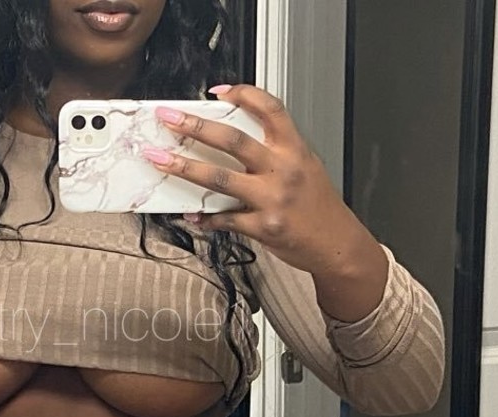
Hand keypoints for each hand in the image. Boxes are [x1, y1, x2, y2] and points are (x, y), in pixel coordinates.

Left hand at [142, 84, 378, 277]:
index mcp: (294, 150)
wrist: (336, 244)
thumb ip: (275, 151)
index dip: (243, 94)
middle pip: (233, 140)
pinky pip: (225, 219)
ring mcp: (271, 199)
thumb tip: (233, 140)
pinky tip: (191, 213)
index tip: (217, 91)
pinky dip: (205, 216)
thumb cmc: (318, 206)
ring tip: (161, 159)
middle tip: (169, 118)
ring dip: (185, 167)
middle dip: (196, 126)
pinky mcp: (263, 227)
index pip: (269, 110)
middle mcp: (283, 170)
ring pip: (220, 178)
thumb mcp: (305, 166)